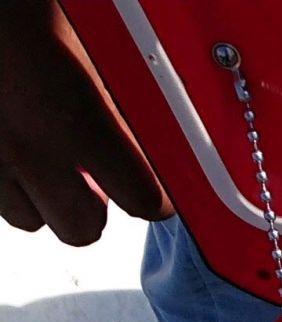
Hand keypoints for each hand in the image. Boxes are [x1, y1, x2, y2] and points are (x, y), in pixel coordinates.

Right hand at [0, 0, 170, 243]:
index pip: (139, 197)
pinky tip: (13, 143)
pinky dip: (8, 182)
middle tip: (98, 181)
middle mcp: (25, 144)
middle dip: (95, 210)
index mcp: (71, 112)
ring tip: (47, 158)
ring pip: (29, 218)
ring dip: (45, 198)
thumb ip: (114, 94)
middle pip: (80, 230)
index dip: (155, 198)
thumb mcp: (82, 36)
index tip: (157, 193)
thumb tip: (147, 135)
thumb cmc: (18, 6)